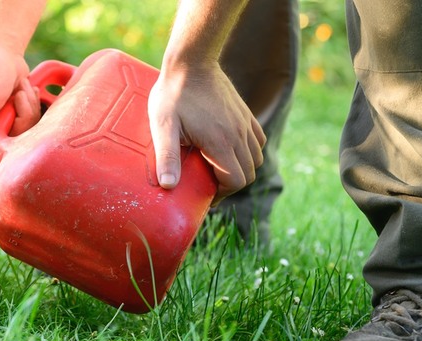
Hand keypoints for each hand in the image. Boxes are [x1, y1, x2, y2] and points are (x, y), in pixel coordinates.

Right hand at [0, 47, 31, 153]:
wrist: (4, 52)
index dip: (3, 135)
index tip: (5, 117)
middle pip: (14, 140)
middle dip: (20, 116)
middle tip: (15, 98)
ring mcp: (7, 121)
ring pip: (27, 129)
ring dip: (28, 105)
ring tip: (20, 90)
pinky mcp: (20, 114)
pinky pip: (34, 119)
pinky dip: (32, 101)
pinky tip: (24, 89)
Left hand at [148, 62, 265, 203]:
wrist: (191, 62)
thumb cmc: (173, 95)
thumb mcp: (163, 126)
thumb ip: (166, 156)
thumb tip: (168, 186)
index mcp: (221, 142)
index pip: (235, 181)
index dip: (221, 194)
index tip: (206, 196)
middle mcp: (238, 135)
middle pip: (248, 174)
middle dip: (231, 185)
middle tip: (210, 185)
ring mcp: (244, 123)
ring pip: (256, 159)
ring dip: (242, 169)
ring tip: (220, 170)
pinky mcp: (245, 114)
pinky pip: (258, 140)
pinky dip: (250, 152)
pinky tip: (232, 150)